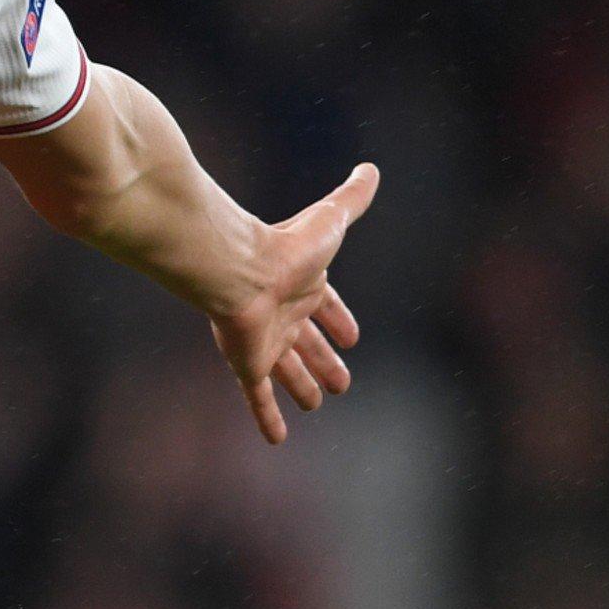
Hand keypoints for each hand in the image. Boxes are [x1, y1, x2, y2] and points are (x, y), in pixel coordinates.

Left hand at [210, 163, 378, 444]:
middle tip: (343, 383)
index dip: (338, 320)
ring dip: (302, 386)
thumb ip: (350, 198)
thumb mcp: (330, 220)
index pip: (325, 305)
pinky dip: (267, 418)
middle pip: (307, 343)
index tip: (352, 337)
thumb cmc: (285, 246)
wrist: (237, 269)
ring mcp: (264, 341)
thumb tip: (370, 168)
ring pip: (287, 370)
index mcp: (302, 285)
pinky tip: (276, 440)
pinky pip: (258, 397)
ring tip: (317, 401)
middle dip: (324, 360)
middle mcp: (282, 315)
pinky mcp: (248, 363)